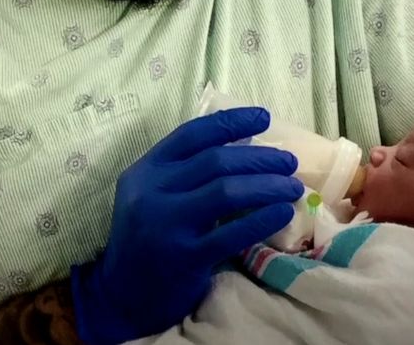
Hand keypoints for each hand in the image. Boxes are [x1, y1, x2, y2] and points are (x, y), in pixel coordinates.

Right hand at [71, 107, 302, 343]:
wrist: (121, 295)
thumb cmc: (145, 239)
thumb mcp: (151, 195)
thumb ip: (184, 171)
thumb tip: (241, 143)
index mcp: (145, 171)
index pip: (191, 135)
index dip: (230, 122)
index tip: (263, 117)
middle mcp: (151, 192)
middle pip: (215, 161)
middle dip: (259, 157)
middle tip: (288, 162)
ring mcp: (167, 225)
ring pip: (226, 192)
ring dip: (267, 185)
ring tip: (292, 187)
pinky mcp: (185, 257)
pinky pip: (232, 233)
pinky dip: (262, 220)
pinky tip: (282, 213)